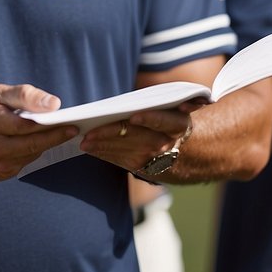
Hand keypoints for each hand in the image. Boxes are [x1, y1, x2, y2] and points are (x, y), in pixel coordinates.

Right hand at [0, 84, 78, 180]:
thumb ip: (24, 95)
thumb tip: (53, 103)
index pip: (23, 125)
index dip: (48, 123)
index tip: (68, 119)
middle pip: (31, 144)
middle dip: (56, 136)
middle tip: (74, 128)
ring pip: (32, 153)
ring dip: (48, 143)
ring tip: (65, 131)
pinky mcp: (2, 174)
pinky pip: (27, 161)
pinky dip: (36, 150)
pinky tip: (43, 141)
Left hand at [78, 106, 195, 173]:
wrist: (186, 153)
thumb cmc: (172, 120)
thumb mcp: (176, 109)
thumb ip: (165, 102)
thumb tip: (153, 102)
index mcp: (178, 124)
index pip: (164, 121)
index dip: (150, 118)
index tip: (134, 117)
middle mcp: (167, 143)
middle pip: (136, 137)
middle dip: (111, 135)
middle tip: (89, 133)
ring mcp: (154, 158)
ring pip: (125, 150)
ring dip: (102, 146)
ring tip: (84, 141)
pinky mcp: (143, 169)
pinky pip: (121, 160)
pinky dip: (104, 153)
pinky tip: (91, 148)